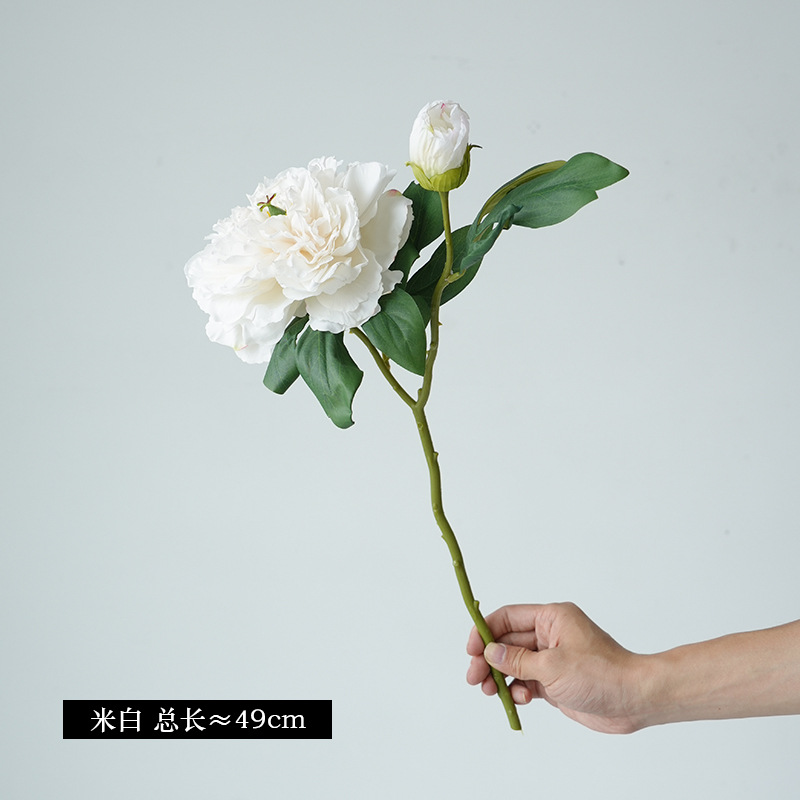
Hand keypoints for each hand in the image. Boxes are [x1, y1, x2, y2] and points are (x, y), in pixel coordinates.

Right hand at [466, 602, 647, 733]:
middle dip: (488, 659)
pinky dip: (518, 690)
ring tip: (491, 692)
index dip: (485, 631)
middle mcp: (550, 635)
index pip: (508, 617)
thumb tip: (490, 653)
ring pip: (514, 664)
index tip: (470, 650)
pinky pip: (526, 682)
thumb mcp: (552, 666)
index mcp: (551, 618)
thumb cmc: (601, 674)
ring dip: (500, 677)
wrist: (634, 700)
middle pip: (507, 642)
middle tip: (474, 678)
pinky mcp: (556, 681)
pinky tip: (521, 700)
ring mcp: (552, 659)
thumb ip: (516, 660)